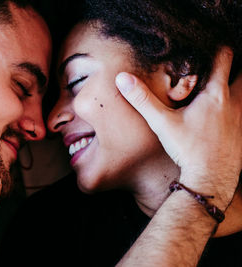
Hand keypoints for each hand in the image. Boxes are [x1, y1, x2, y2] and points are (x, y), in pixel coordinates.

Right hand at [115, 47, 241, 209]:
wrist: (210, 179)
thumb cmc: (188, 150)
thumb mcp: (162, 123)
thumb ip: (142, 99)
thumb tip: (122, 78)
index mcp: (215, 94)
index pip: (224, 57)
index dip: (216, 48)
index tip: (206, 47)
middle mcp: (234, 102)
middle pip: (241, 73)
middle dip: (229, 68)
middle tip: (212, 69)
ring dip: (233, 87)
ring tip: (214, 91)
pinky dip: (234, 108)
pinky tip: (218, 119)